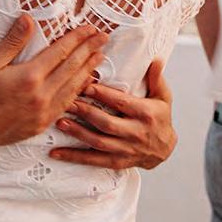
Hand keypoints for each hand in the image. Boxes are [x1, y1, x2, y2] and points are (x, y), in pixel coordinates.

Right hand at [0, 15, 106, 155]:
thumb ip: (13, 41)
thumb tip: (28, 20)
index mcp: (30, 77)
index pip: (61, 52)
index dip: (78, 38)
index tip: (90, 29)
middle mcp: (41, 95)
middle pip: (73, 67)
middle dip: (90, 50)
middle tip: (103, 38)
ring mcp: (44, 111)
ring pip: (74, 87)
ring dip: (88, 70)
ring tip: (100, 57)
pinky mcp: (42, 124)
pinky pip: (66, 104)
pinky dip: (78, 91)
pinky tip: (84, 84)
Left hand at [50, 60, 176, 170]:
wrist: (164, 150)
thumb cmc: (160, 118)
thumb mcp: (163, 97)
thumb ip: (156, 78)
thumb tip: (156, 59)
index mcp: (146, 114)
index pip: (122, 103)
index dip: (104, 95)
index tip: (86, 85)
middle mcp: (136, 133)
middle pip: (107, 123)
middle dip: (86, 113)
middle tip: (67, 102)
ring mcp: (125, 150)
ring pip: (98, 142)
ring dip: (77, 133)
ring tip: (60, 122)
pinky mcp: (116, 162)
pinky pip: (93, 160)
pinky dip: (73, 157)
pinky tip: (56, 152)